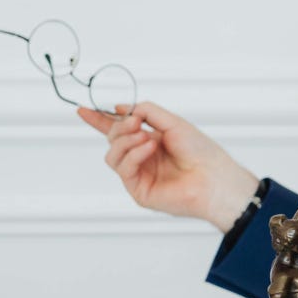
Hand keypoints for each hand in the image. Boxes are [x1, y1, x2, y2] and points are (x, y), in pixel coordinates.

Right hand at [76, 101, 259, 232]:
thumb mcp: (172, 122)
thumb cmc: (201, 151)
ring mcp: (140, 174)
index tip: (83, 110)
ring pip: (112, 154)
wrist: (214, 177)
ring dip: (125, 141)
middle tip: (136, 122)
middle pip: (113, 139)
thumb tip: (121, 107)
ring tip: (145, 137)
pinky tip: (149, 148)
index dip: (101, 120)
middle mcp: (143, 157)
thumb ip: (147, 112)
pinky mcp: (138, 190)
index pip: (120, 130)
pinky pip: (123, 168)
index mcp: (152, 140)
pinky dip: (134, 154)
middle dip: (119, 127)